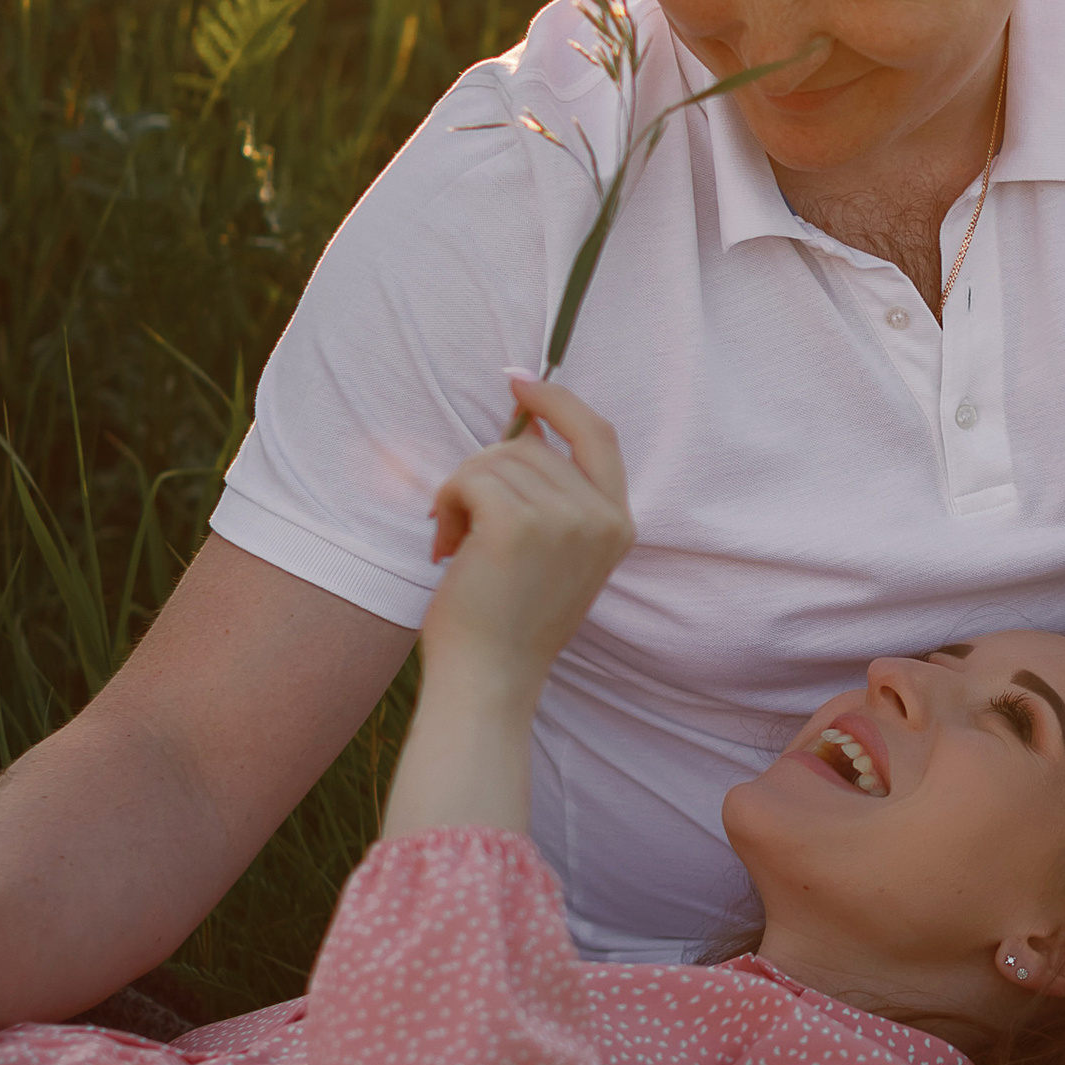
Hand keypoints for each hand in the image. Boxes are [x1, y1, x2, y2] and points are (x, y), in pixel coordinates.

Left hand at [420, 374, 635, 695]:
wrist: (491, 681)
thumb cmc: (508, 623)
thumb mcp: (554, 554)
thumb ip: (554, 495)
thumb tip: (524, 425)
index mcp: (618, 524)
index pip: (598, 434)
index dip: (559, 402)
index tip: (520, 383)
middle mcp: (600, 517)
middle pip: (530, 446)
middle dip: (483, 474)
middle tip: (461, 527)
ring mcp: (565, 519)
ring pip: (495, 458)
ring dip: (460, 493)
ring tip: (455, 545)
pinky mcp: (519, 524)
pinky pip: (469, 477)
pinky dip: (446, 504)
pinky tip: (446, 547)